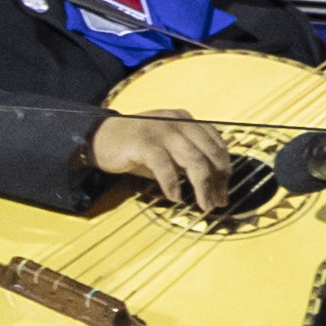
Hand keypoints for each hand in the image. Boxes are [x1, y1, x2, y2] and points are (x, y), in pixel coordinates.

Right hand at [90, 106, 243, 213]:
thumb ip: (187, 157)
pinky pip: (165, 167)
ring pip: (193, 161)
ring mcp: (161, 131)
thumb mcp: (167, 146)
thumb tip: (212, 183)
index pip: (216, 144)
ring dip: (202, 187)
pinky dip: (173, 185)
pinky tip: (175, 197)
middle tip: (218, 201)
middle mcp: (178, 122)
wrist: (99, 137)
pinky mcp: (144, 143)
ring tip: (204, 205)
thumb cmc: (135, 146)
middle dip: (218, 181)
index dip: (225, 169)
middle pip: (209, 154)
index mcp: (187, 120)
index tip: (225, 189)